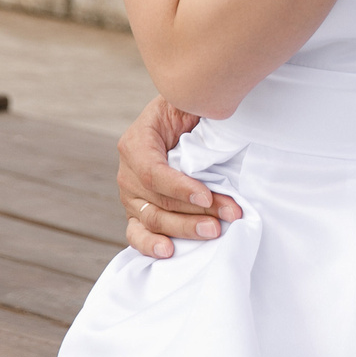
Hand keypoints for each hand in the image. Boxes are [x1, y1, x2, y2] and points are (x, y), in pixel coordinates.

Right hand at [116, 95, 239, 258]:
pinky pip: (137, 234)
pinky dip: (151, 245)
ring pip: (154, 220)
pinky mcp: (137, 213)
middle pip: (159, 200)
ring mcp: (130, 197)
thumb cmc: (186, 113)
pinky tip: (169, 252)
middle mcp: (127, 173)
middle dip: (196, 211)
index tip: (207, 196)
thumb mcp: (188, 104)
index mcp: (136, 143)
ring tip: (213, 231)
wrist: (177, 123)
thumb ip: (197, 114)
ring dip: (186, 229)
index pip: (153, 172)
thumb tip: (221, 121)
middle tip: (228, 215)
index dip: (179, 187)